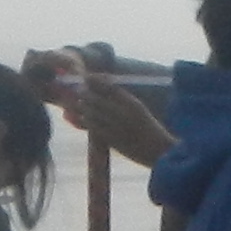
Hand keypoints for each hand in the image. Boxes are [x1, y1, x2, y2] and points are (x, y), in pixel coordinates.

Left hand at [34, 56, 171, 165]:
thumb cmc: (149, 130)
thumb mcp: (139, 110)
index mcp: (132, 103)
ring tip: (70, 102)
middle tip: (72, 90)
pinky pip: (92, 127)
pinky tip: (73, 117)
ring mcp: (117, 127)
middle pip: (96, 98)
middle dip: (82, 93)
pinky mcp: (112, 140)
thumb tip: (103, 88)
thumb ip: (122, 100)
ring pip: (91, 112)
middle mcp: (124, 112)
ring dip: (79, 106)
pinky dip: (80, 121)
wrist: (160, 152)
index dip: (95, 80)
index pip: (108, 86)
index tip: (86, 77)